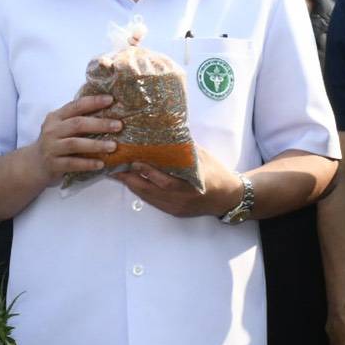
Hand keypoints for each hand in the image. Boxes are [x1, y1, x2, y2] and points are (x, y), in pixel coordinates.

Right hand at [24, 94, 122, 184]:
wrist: (35, 164)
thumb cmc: (55, 142)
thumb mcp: (61, 127)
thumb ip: (78, 119)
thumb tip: (109, 112)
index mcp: (56, 117)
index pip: (75, 106)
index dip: (93, 102)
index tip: (111, 99)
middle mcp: (52, 130)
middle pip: (77, 124)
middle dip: (100, 124)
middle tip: (119, 125)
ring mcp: (51, 147)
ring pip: (75, 144)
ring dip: (96, 145)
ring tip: (113, 146)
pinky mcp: (53, 164)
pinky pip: (72, 163)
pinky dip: (87, 163)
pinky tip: (101, 164)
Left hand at [116, 147, 240, 218]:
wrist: (229, 198)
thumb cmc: (217, 173)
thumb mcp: (203, 157)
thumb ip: (184, 149)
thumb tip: (166, 132)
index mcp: (191, 186)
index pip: (165, 182)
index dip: (147, 172)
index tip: (133, 161)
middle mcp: (181, 200)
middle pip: (150, 192)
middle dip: (130, 179)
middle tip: (114, 168)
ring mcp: (176, 208)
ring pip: (148, 198)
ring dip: (132, 186)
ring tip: (118, 174)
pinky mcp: (174, 212)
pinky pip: (153, 202)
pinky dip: (141, 192)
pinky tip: (132, 183)